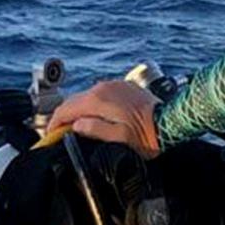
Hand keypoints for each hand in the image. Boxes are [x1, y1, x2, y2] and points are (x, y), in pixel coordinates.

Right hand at [45, 79, 161, 159]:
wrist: (173, 121)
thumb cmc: (148, 135)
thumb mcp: (119, 139)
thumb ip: (95, 130)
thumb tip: (76, 125)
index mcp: (99, 99)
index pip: (66, 109)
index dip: (55, 123)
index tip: (50, 135)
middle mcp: (104, 87)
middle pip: (74, 100)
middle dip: (64, 116)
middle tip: (58, 133)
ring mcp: (115, 84)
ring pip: (87, 96)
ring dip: (78, 110)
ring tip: (74, 127)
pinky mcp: (124, 86)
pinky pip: (101, 94)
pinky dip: (92, 104)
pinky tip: (93, 116)